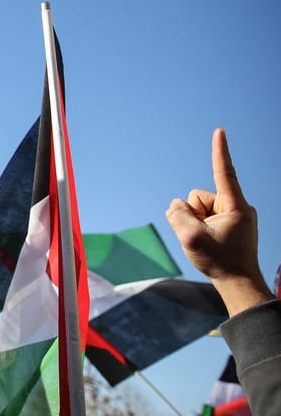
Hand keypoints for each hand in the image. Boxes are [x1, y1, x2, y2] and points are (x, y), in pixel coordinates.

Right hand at [165, 129, 271, 314]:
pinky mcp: (230, 223)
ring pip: (199, 207)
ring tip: (207, 242)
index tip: (220, 131)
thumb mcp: (190, 237)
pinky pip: (204, 216)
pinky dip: (200, 227)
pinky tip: (208, 242)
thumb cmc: (219, 262)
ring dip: (195, 222)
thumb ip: (177, 214)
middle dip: (192, 214)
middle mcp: (238, 206)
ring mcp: (235, 215)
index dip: (219, 151)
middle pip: (199, 197)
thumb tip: (176, 204)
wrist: (238, 284)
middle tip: (202, 237)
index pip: (224, 172)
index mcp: (236, 206)